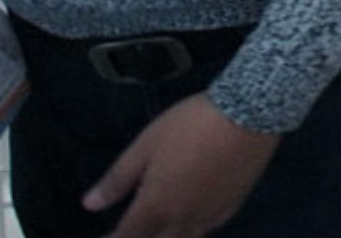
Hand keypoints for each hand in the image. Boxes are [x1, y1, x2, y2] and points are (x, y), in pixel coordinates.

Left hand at [86, 93, 278, 236]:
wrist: (250, 114)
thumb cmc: (190, 126)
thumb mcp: (146, 145)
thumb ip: (118, 178)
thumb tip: (90, 204)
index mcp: (155, 205)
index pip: (126, 237)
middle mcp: (181, 219)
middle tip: (130, 232)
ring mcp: (209, 215)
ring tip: (158, 231)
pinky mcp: (232, 206)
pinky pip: (207, 229)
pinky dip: (193, 231)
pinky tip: (191, 223)